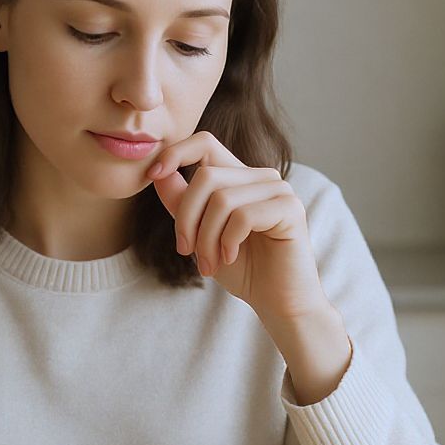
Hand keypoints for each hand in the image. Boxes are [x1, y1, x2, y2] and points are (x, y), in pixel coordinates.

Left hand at [147, 131, 328, 323]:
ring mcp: (278, 189)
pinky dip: (228, 242)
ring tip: (209, 264)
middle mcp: (260, 177)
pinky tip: (231, 258)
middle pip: (206, 176)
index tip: (153, 175)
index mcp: (238, 177)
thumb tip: (158, 173)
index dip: (176, 152)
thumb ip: (181, 203)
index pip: (205, 143)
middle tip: (186, 251)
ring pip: (221, 199)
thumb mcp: (200, 234)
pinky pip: (243, 216)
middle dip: (186, 218)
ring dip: (206, 239)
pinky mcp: (290, 208)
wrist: (276, 301)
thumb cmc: (241, 267)